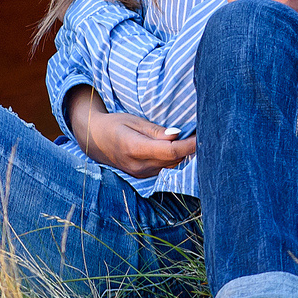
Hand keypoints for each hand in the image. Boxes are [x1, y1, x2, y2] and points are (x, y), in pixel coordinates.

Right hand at [66, 88, 196, 176]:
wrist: (94, 140)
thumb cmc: (114, 125)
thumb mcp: (134, 121)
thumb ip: (156, 131)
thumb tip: (176, 135)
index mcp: (135, 148)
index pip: (170, 152)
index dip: (190, 145)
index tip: (203, 136)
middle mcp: (138, 166)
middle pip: (173, 161)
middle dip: (189, 149)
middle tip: (202, 133)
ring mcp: (140, 174)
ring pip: (170, 166)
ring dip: (182, 155)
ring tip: (193, 139)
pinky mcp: (142, 176)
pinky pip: (164, 168)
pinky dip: (173, 159)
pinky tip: (178, 148)